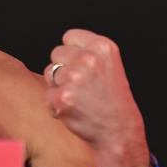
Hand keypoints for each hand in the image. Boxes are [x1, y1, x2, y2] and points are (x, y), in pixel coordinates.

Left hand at [43, 29, 147, 166]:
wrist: (118, 131)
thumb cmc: (112, 100)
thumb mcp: (110, 65)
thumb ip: (88, 52)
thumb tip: (62, 48)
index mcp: (103, 47)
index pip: (69, 36)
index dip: (72, 52)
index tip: (83, 66)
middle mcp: (88, 59)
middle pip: (56, 53)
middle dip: (63, 68)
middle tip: (81, 85)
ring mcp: (74, 77)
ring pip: (49, 73)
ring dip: (58, 85)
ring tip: (78, 97)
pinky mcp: (62, 96)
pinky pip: (47, 94)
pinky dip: (55, 104)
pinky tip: (73, 109)